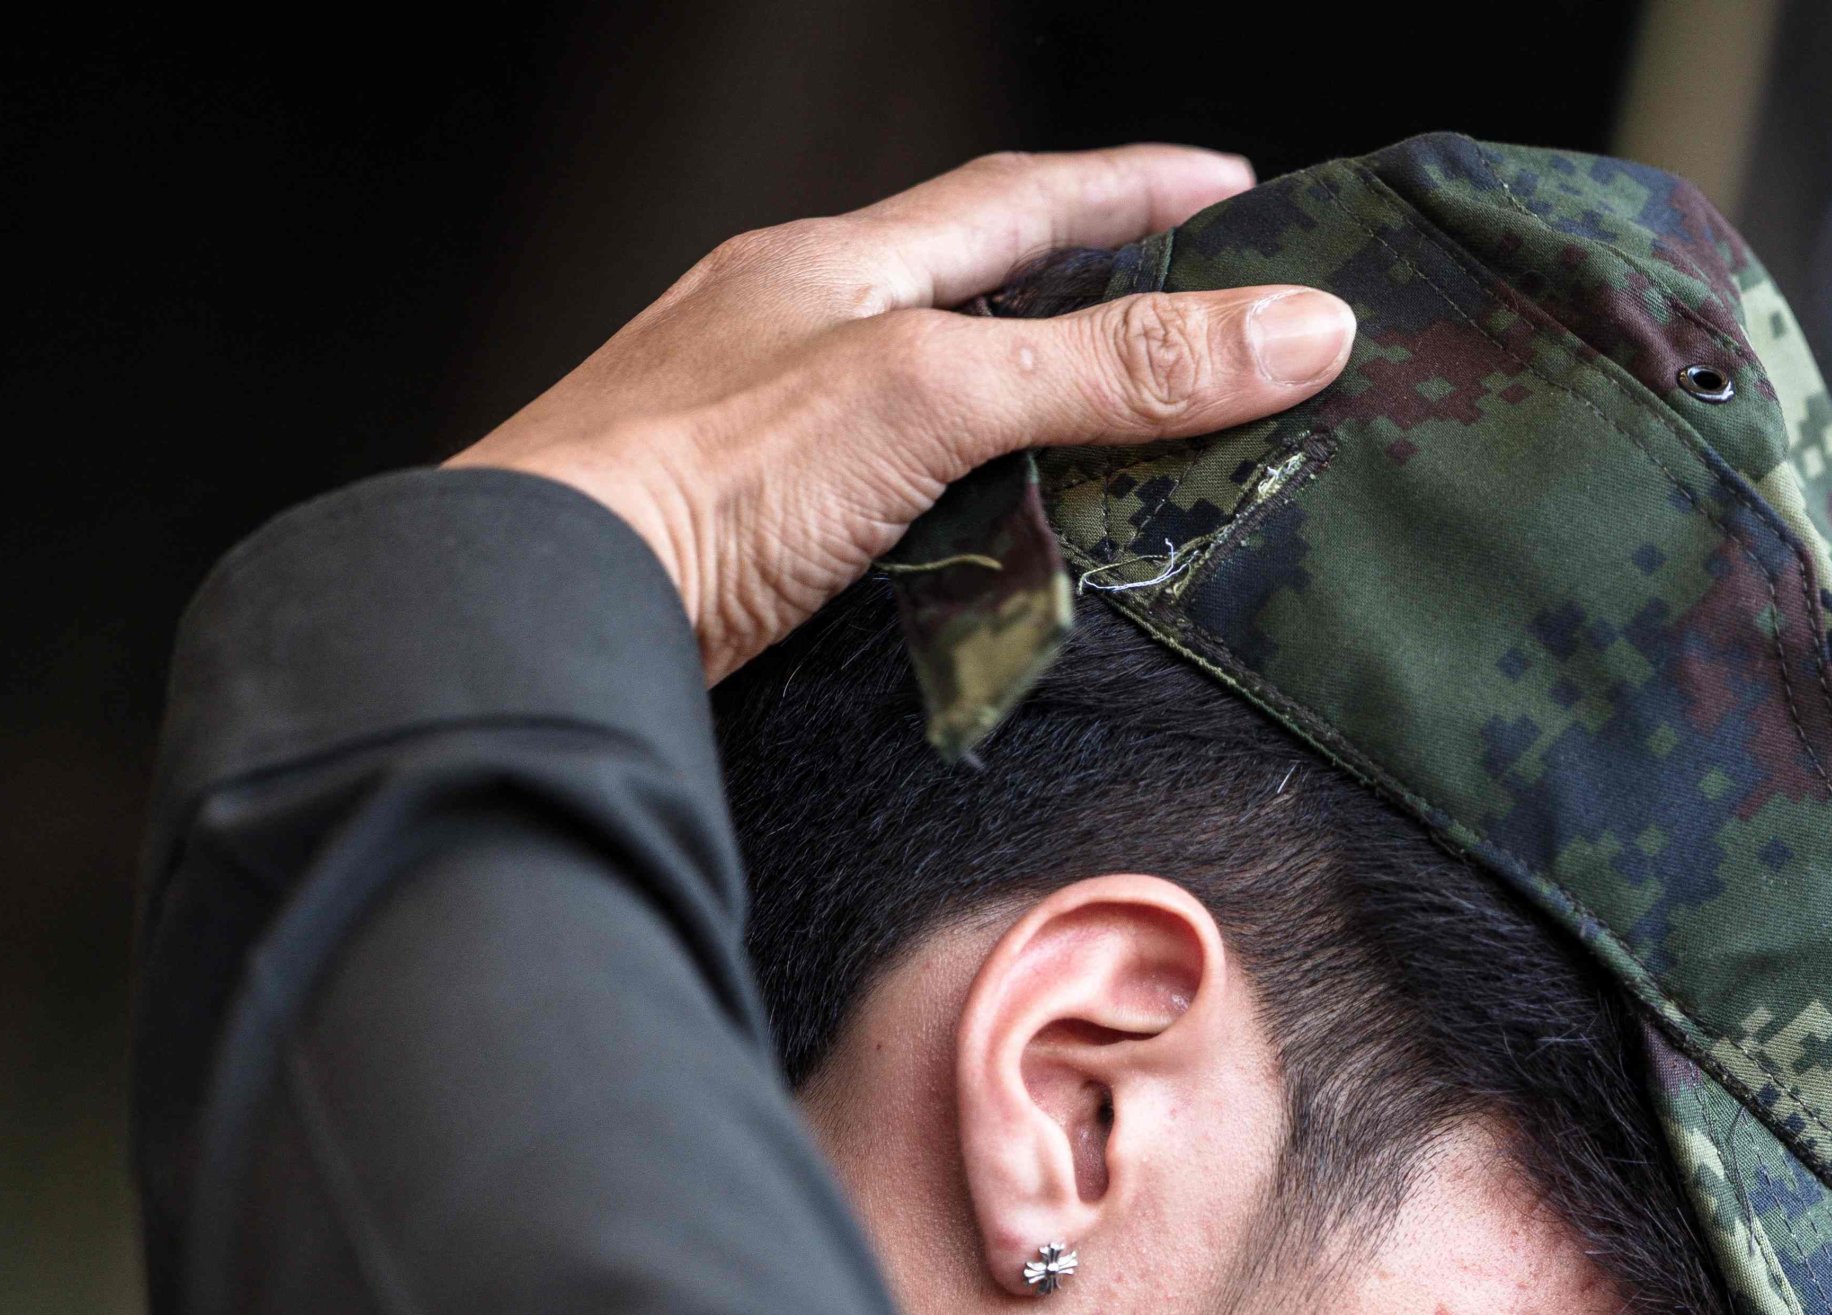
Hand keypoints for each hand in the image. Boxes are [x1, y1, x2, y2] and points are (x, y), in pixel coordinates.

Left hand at [449, 146, 1358, 678]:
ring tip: (1113, 438)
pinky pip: (882, 501)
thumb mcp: (934, 393)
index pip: (1016, 198)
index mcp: (829, 263)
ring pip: (921, 398)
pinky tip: (980, 549)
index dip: (1132, 189)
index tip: (1230, 187)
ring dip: (1018, 409)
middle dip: (1085, 295)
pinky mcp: (740, 542)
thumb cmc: (693, 478)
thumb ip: (1111, 371)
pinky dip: (954, 507)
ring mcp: (754, 436)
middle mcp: (786, 333)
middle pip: (970, 291)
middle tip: (1191, 314)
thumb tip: (1291, 331)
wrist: (540, 610)